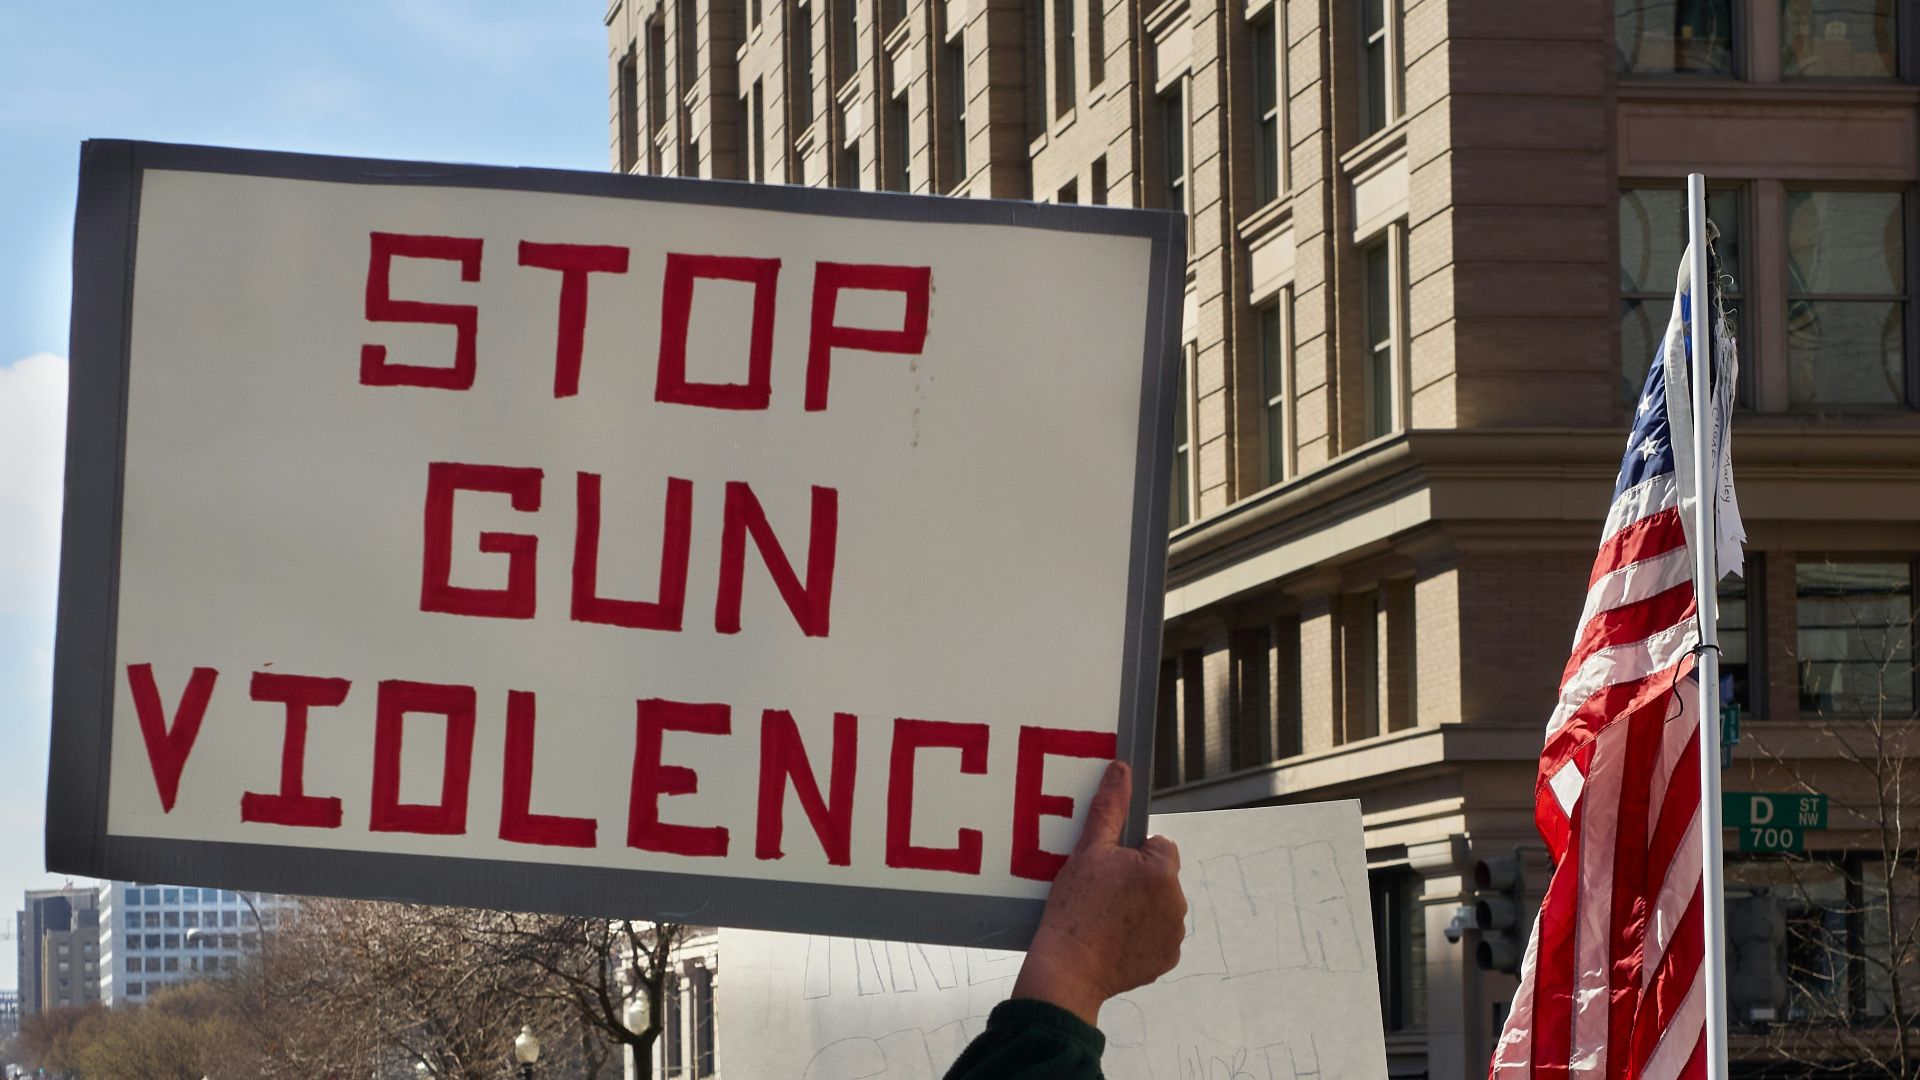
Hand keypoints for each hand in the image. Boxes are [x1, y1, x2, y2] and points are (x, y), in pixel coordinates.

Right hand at [1011, 760, 1185, 1024]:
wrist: (1069, 967)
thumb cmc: (1075, 907)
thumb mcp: (1088, 851)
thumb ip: (1110, 808)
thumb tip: (1122, 769)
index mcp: (1163, 871)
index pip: (1158, 846)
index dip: (1131, 854)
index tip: (1107, 870)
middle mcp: (1177, 903)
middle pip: (1160, 878)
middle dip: (1137, 881)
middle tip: (1102, 894)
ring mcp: (1174, 934)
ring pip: (1159, 907)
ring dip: (1140, 908)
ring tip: (1104, 918)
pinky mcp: (1166, 960)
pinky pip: (1157, 937)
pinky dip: (1140, 937)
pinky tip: (1113, 940)